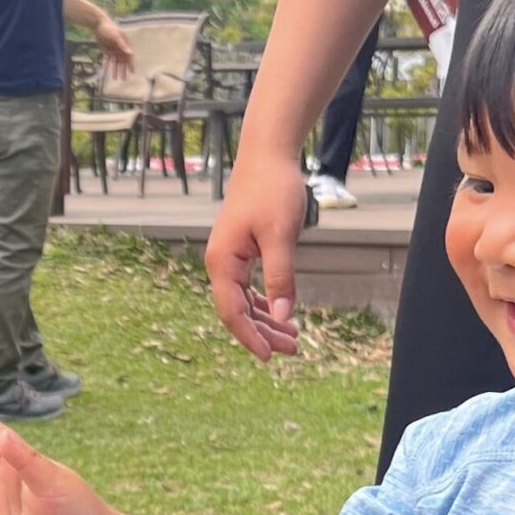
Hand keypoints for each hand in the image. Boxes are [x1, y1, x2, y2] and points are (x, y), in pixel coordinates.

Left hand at [94, 18, 133, 80]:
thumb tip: (130, 53)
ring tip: (115, 78)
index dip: (131, 65)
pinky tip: (106, 72)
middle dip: (123, 70)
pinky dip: (107, 65)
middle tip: (123, 79)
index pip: (129, 57)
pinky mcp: (106, 51)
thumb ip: (123, 45)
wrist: (98, 25)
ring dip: (115, 70)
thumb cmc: (109, 28)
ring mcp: (113, 50)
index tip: (132, 72)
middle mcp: (120, 49)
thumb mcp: (116, 36)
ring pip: (115, 62)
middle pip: (122, 62)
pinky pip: (107, 60)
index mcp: (125, 45)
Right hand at [205, 150, 305, 360]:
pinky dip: (265, 303)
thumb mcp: (281, 236)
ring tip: (293, 338)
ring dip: (266, 321)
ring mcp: (229, 258)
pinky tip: (281, 313)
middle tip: (294, 350)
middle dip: (263, 333)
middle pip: (238, 311)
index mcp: (222, 261)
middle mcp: (220, 263)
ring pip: (244, 302)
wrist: (267, 157)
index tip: (270, 357)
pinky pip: (249, 288)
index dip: (250, 337)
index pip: (233, 311)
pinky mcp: (241, 252)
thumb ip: (281, 277)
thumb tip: (283, 316)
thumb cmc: (273, 190)